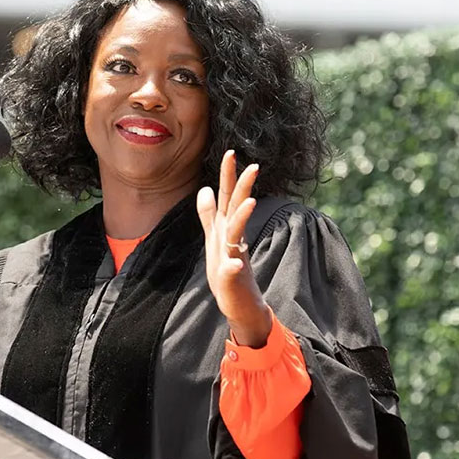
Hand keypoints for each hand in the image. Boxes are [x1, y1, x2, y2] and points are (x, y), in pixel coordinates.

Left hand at [196, 150, 271, 347]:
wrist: (241, 306)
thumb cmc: (228, 273)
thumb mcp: (214, 240)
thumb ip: (209, 215)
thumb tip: (204, 188)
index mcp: (227, 229)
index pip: (227, 198)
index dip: (228, 177)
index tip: (230, 152)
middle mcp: (233, 240)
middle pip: (237, 209)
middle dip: (243, 188)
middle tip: (253, 165)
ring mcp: (235, 258)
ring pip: (238, 235)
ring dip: (242, 218)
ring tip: (249, 202)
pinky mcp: (234, 280)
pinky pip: (234, 272)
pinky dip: (234, 267)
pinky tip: (234, 264)